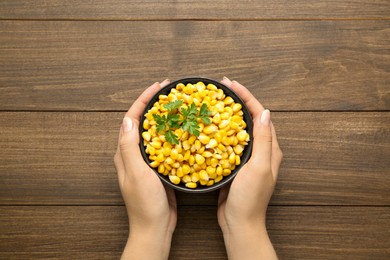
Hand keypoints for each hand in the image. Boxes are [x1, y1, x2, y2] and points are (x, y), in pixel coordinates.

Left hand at [114, 80, 176, 259]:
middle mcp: (134, 154)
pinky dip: (174, 135)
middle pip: (143, 122)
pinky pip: (166, 146)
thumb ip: (130, 146)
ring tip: (179, 106)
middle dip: (155, 104)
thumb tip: (129, 119)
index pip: (132, 119)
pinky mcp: (158, 169)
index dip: (144, 100)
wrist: (155, 228)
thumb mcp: (136, 173)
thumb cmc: (144, 203)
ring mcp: (146, 162)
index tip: (158, 86)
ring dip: (165, 118)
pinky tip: (186, 131)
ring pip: (156, 133)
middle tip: (170, 93)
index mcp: (125, 153)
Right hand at [217, 77, 282, 258]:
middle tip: (221, 89)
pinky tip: (208, 127)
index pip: (260, 115)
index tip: (231, 84)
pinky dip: (220, 131)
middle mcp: (261, 151)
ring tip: (214, 103)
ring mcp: (248, 158)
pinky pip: (229, 142)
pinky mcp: (235, 165)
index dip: (247, 97)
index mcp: (270, 149)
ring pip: (238, 129)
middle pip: (250, 118)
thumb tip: (265, 113)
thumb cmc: (250, 198)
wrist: (239, 223)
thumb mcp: (258, 167)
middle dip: (237, 101)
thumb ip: (262, 140)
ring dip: (228, 114)